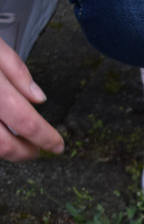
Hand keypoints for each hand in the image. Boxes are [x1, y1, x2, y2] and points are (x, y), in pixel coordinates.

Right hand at [0, 39, 63, 160]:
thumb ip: (16, 71)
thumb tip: (39, 98)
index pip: (25, 122)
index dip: (46, 138)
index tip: (58, 145)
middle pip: (5, 146)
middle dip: (27, 153)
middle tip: (39, 150)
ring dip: (8, 150)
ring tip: (21, 143)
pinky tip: (1, 133)